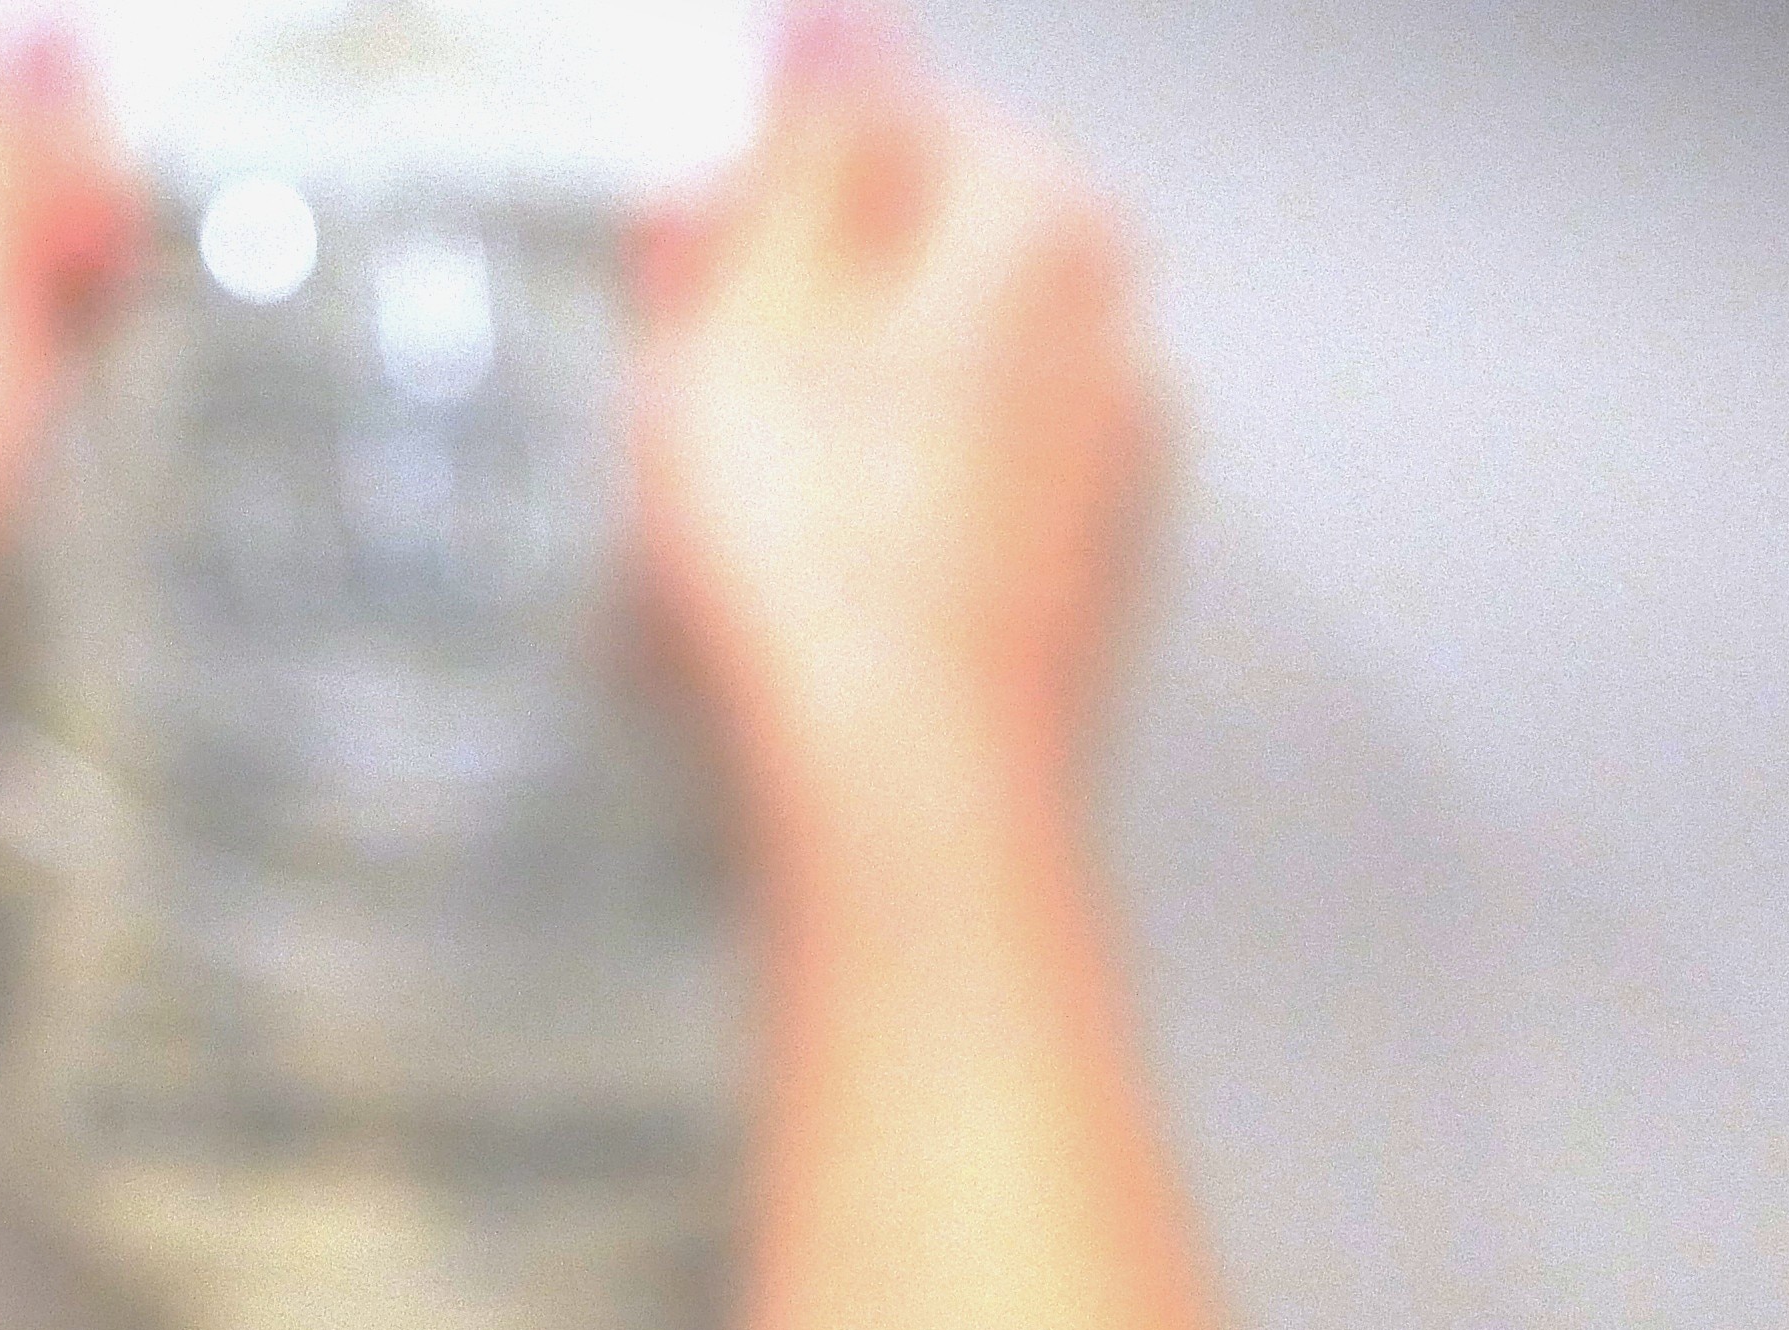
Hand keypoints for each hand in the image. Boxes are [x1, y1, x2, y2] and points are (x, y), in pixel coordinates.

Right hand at [635, 16, 1154, 821]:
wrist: (904, 793)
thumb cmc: (804, 531)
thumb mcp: (757, 302)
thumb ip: (800, 151)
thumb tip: (835, 26)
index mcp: (1042, 226)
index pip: (903, 123)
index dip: (770, 181)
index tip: (676, 260)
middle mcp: (1115, 331)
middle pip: (934, 261)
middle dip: (804, 296)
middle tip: (674, 375)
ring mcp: (1113, 474)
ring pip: (951, 387)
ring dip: (840, 408)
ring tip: (718, 491)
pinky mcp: (1081, 596)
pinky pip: (963, 501)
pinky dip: (881, 509)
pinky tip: (801, 578)